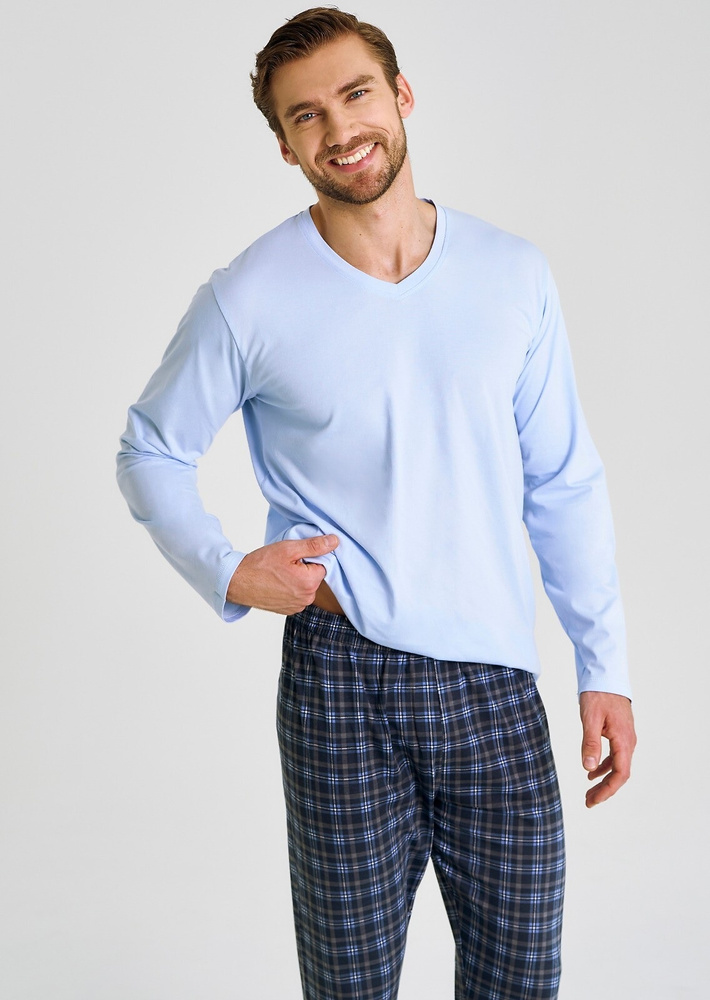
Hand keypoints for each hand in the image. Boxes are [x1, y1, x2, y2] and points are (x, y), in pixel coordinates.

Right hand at [227, 534, 338, 614]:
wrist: (237, 582)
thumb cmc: (260, 565)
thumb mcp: (288, 549)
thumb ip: (314, 545)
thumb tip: (334, 541)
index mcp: (309, 582)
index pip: (322, 564)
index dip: (308, 557)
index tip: (293, 557)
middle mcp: (306, 599)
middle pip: (314, 576)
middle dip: (304, 568)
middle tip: (284, 564)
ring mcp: (297, 607)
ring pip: (305, 586)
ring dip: (297, 579)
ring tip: (278, 574)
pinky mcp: (288, 610)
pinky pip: (296, 595)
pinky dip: (290, 588)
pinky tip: (276, 583)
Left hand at [579, 691, 636, 807]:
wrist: (605, 676)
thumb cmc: (598, 695)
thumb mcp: (590, 719)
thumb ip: (590, 744)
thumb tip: (588, 768)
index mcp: (624, 740)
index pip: (620, 773)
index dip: (607, 790)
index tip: (593, 800)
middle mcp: (628, 742)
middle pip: (619, 773)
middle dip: (605, 789)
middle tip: (588, 801)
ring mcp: (625, 737)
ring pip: (617, 765)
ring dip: (603, 780)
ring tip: (589, 791)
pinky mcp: (619, 733)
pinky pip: (614, 756)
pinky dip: (603, 766)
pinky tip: (591, 772)